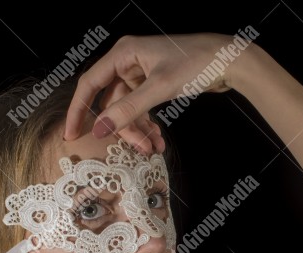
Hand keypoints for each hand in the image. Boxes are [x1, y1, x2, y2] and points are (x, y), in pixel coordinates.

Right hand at [64, 33, 239, 152]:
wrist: (230, 61)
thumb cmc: (196, 64)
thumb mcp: (159, 88)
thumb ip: (128, 110)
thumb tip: (100, 129)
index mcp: (124, 53)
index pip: (90, 83)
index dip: (78, 110)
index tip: (72, 135)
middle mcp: (129, 60)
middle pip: (112, 102)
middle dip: (124, 127)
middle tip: (139, 148)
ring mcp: (142, 73)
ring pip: (128, 109)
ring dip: (138, 130)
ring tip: (153, 147)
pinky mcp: (155, 84)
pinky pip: (142, 108)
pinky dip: (147, 124)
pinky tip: (157, 139)